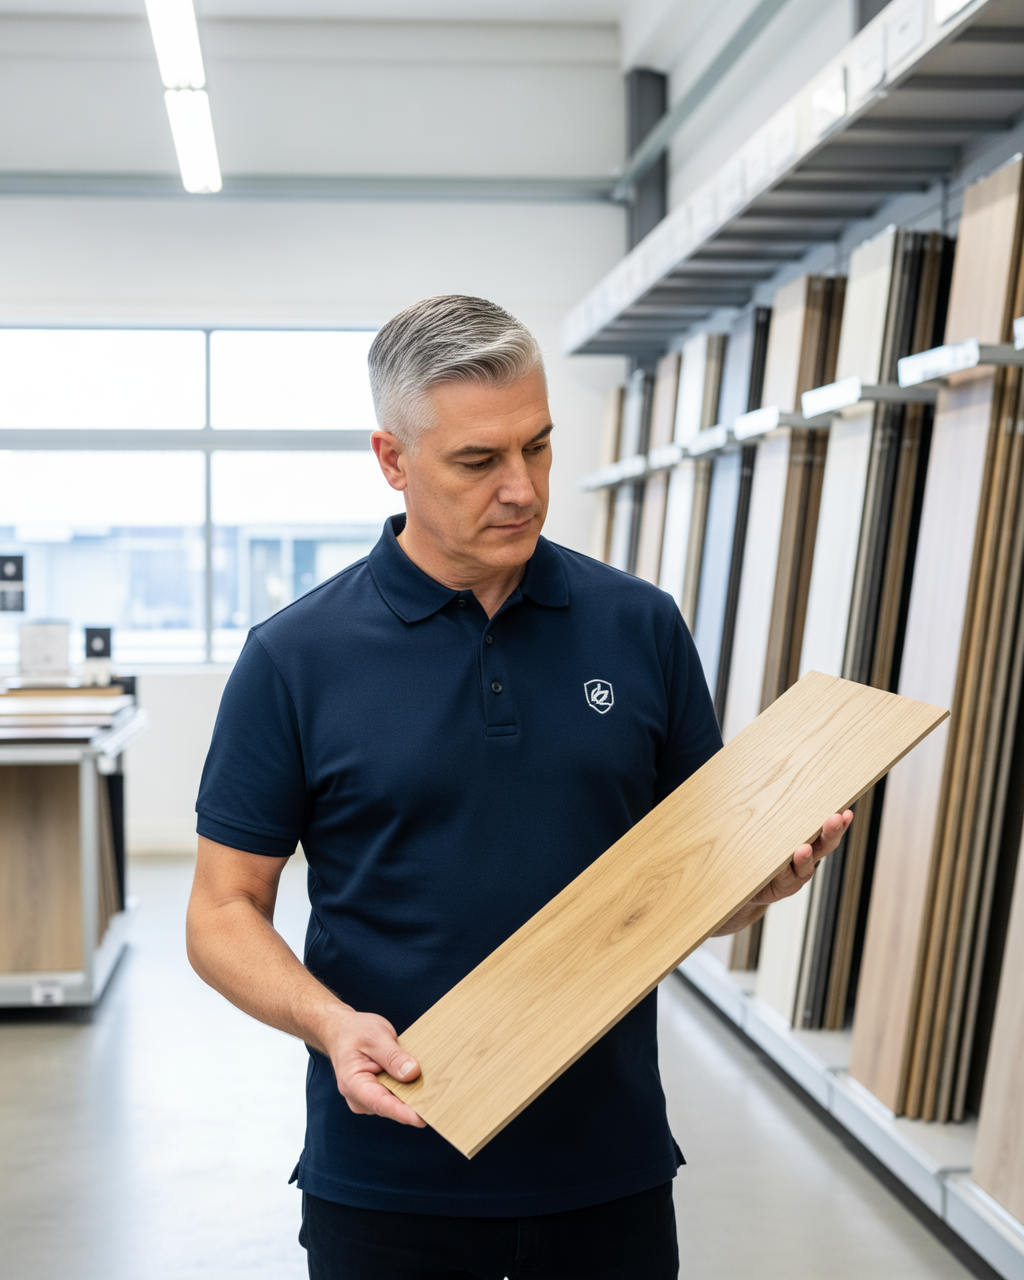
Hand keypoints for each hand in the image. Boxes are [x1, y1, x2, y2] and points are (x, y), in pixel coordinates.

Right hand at [323, 1008, 424, 1127]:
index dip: (403, 1112)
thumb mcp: (375, 1037)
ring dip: (413, 1096)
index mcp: (354, 1084)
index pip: (381, 1103)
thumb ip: (393, 1056)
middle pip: (391, 1107)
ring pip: (396, 1103)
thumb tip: (412, 1073)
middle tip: (441, 1100)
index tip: (422, 1118)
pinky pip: (396, 1097)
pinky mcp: (378, 1095)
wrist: (342, 1031)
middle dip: (414, 1104)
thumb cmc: (355, 1032)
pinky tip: (424, 1083)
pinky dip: (409, 1090)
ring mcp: (368, 1099)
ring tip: (436, 1088)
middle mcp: (360, 1098)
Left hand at [752, 810, 852, 905]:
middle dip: (830, 832)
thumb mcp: (770, 825)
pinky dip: (781, 873)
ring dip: (805, 857)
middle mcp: (807, 858)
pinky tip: (780, 868)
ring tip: (804, 849)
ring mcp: (795, 874)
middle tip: (835, 819)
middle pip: (823, 846)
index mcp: (809, 840)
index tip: (846, 812)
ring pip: (804, 866)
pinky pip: (781, 879)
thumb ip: (778, 810)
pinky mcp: (780, 886)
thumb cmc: (761, 848)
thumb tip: (776, 776)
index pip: (827, 829)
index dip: (839, 823)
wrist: (746, 879)